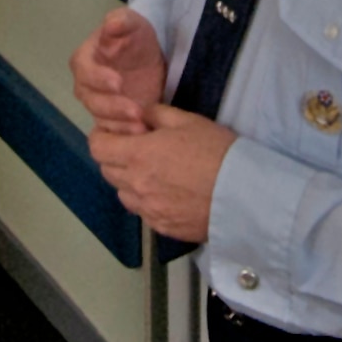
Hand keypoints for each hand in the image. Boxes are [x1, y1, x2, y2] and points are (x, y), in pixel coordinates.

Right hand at [71, 8, 166, 134]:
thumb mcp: (133, 24)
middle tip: (136, 110)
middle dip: (113, 107)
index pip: (84, 70)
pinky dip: (124, 134)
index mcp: (84, 59)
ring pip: (100, 118)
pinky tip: (142, 133)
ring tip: (142, 126)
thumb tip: (110, 23)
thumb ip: (122, 21)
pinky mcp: (109, 120)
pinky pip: (109, 132)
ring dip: (120, 124)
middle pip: (91, 99)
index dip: (99, 78)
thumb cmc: (135, 39)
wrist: (149, 59)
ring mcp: (96, 104)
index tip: (119, 83)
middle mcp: (85, 84)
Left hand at [88, 103, 236, 242]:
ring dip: (129, 181)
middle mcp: (136, 185)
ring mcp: (148, 209)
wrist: (243, 194)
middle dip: (115, 157)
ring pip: (123, 194)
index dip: (101, 137)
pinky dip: (146, 200)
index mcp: (138, 154)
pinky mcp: (161, 227)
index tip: (113, 133)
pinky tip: (167, 192)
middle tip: (136, 149)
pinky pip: (142, 212)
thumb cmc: (216, 150)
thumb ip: (156, 114)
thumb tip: (140, 115)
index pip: (98, 148)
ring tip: (152, 172)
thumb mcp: (187, 120)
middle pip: (107, 171)